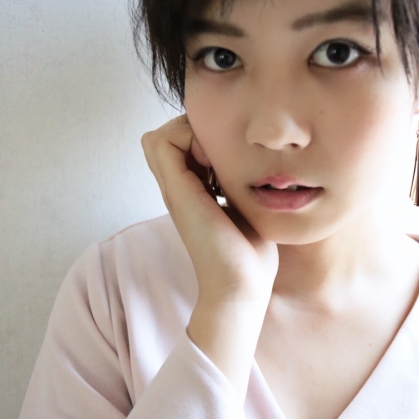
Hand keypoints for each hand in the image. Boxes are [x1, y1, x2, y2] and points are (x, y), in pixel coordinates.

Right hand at [141, 114, 278, 306]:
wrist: (242, 285)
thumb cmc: (251, 253)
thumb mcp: (246, 207)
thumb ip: (241, 184)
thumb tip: (259, 163)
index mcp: (192, 191)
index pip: (180, 143)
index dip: (203, 137)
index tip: (230, 157)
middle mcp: (177, 188)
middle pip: (166, 136)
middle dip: (196, 132)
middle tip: (223, 154)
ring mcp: (174, 190)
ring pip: (159, 136)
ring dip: (191, 134)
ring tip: (218, 159)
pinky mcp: (177, 192)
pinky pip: (162, 142)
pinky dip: (189, 139)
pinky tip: (217, 165)